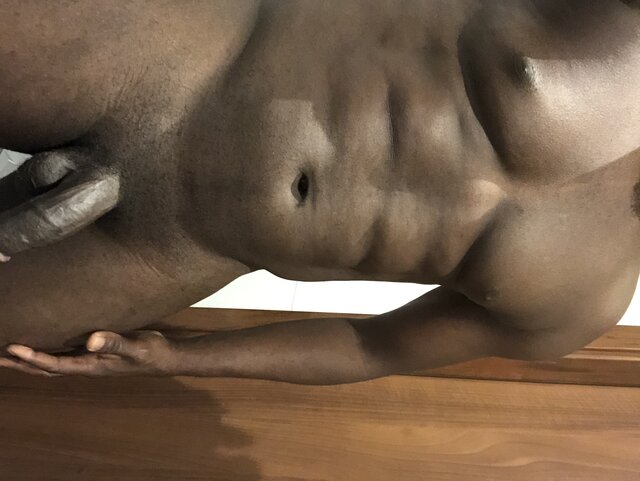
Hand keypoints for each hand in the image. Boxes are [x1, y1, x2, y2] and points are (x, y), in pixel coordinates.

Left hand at [0, 331, 178, 376]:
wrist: (165, 357)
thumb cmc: (151, 353)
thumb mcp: (136, 347)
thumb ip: (114, 342)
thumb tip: (90, 340)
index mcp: (91, 366)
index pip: (55, 364)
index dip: (33, 357)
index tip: (12, 347)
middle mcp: (85, 365)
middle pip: (45, 368)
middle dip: (21, 363)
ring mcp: (89, 359)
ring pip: (52, 362)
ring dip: (30, 359)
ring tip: (9, 350)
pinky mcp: (95, 351)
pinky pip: (64, 353)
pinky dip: (47, 351)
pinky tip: (41, 341)